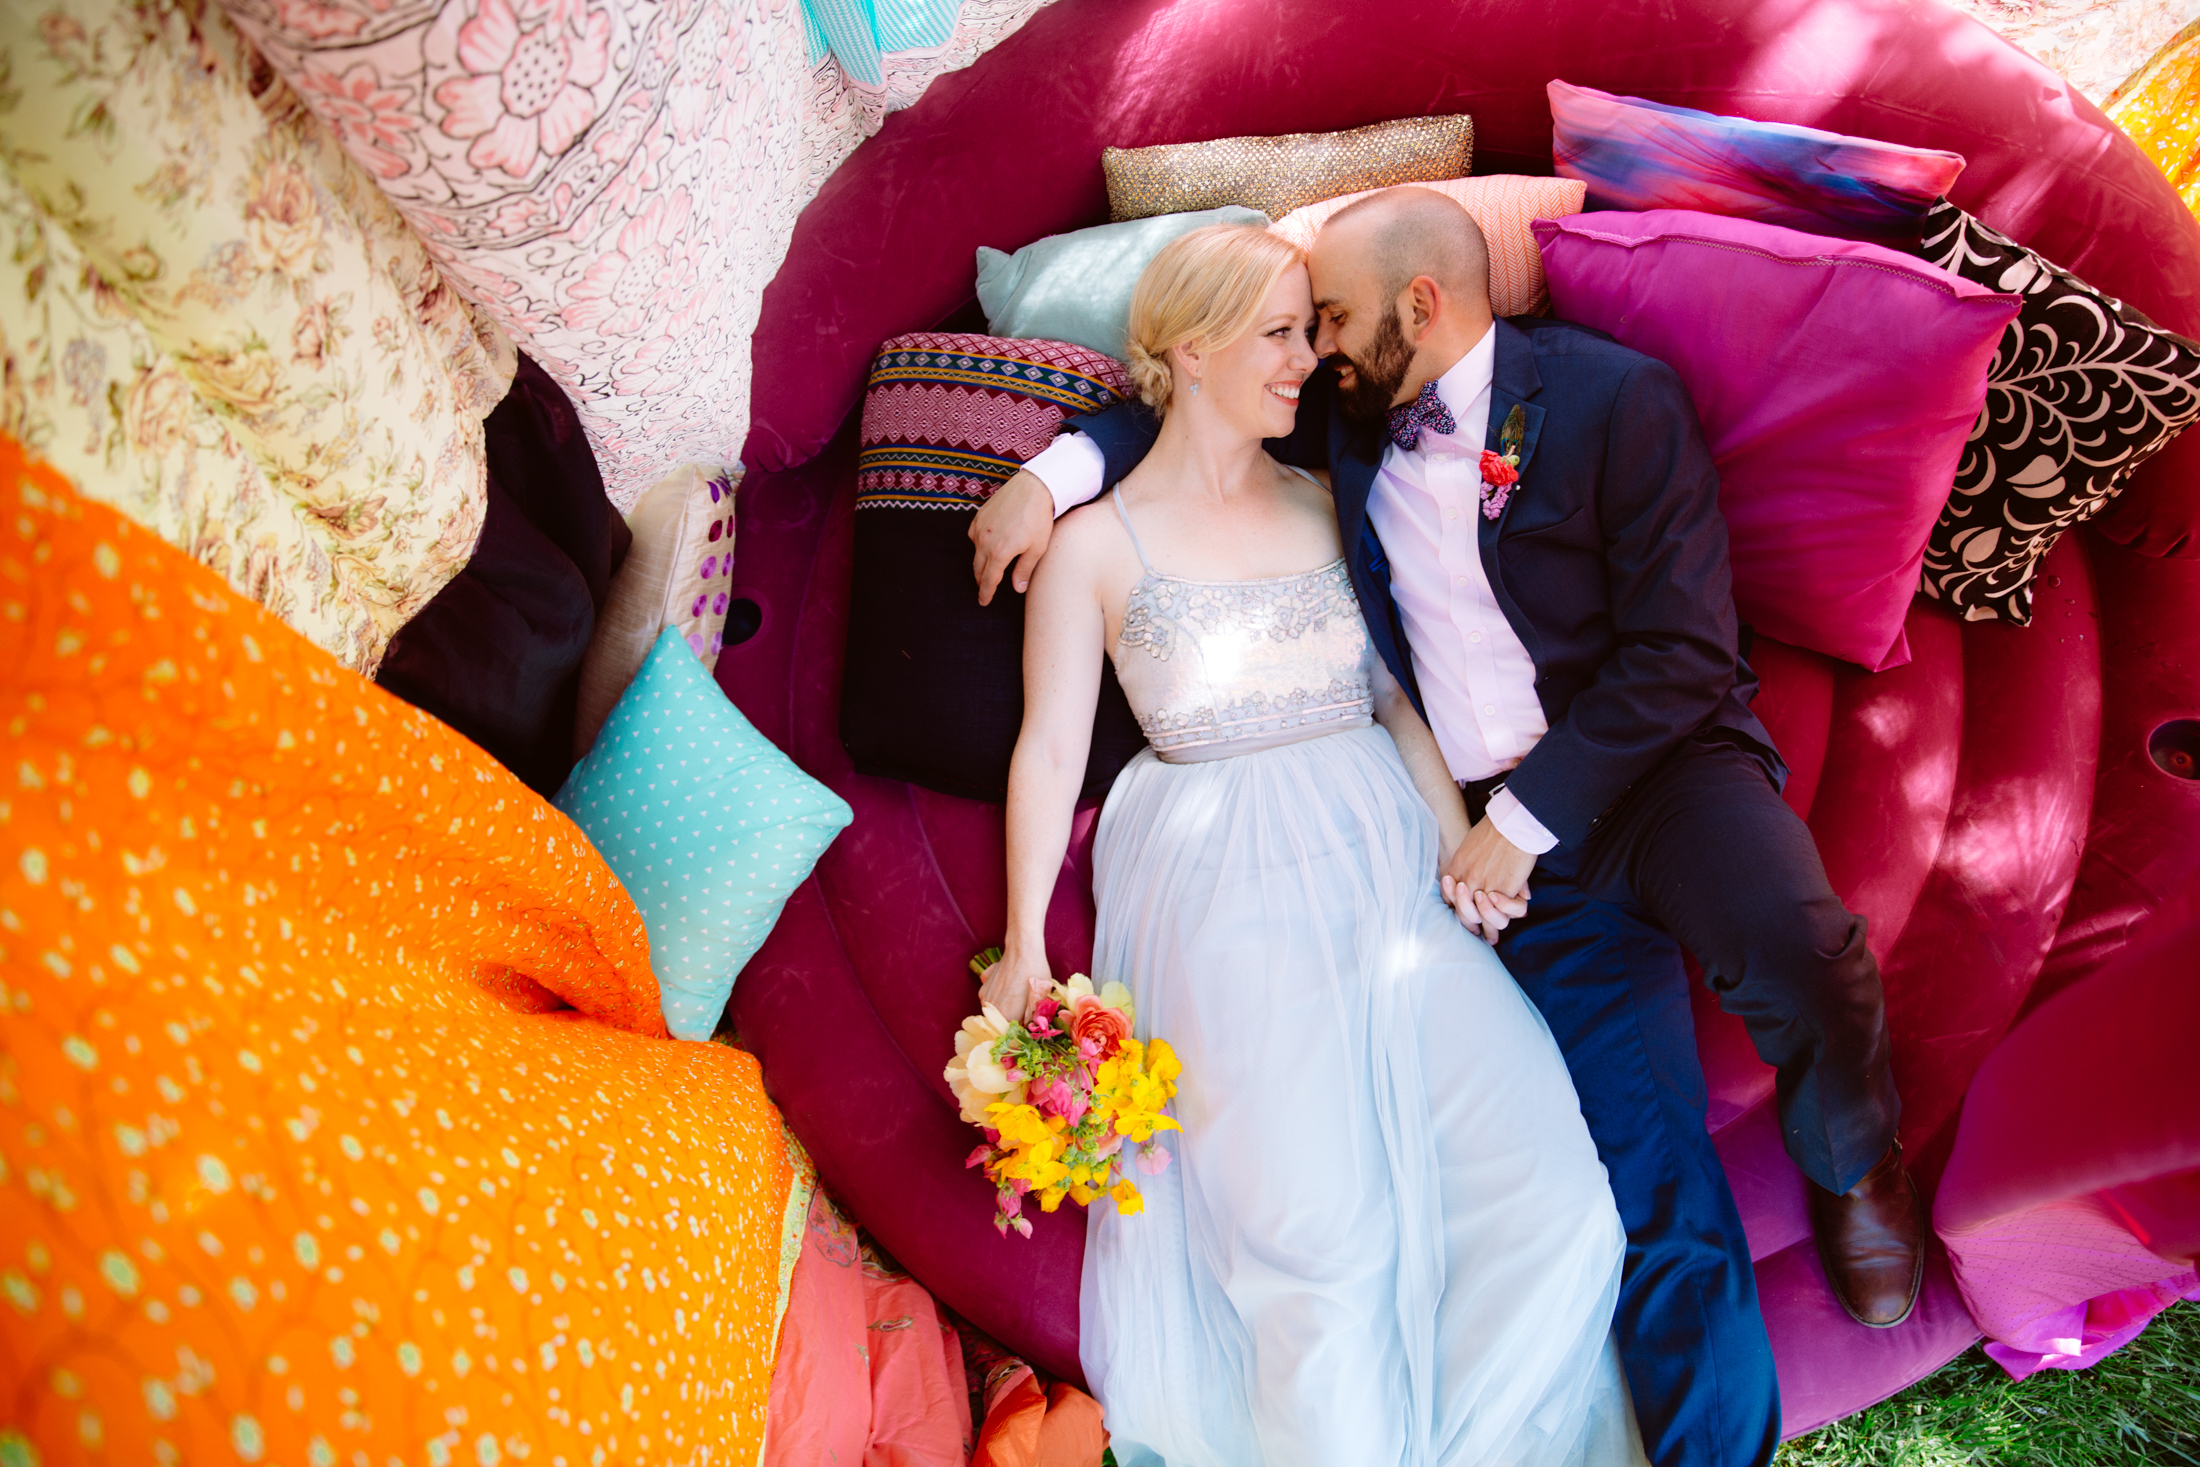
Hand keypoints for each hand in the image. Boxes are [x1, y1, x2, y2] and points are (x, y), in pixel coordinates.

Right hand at [970, 469, 1056, 605]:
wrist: (1034, 488)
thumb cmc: (1039, 519)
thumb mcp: (1037, 549)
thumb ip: (1024, 570)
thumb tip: (1018, 588)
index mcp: (999, 553)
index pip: (988, 580)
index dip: (986, 592)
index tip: (984, 601)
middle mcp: (985, 541)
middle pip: (978, 568)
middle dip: (981, 580)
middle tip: (985, 588)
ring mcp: (979, 527)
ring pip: (975, 552)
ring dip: (980, 563)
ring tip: (987, 569)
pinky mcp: (979, 516)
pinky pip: (974, 535)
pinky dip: (979, 544)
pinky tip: (987, 545)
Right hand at [978, 943, 1049, 1025]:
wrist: (1022, 951)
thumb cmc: (1036, 975)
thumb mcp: (1041, 1000)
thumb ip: (1033, 1019)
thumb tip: (1032, 1030)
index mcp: (1006, 1017)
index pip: (1012, 1033)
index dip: (1021, 1031)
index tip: (1029, 1025)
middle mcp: (991, 1010)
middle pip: (1002, 1023)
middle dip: (1012, 1020)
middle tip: (1025, 1010)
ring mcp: (984, 998)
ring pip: (995, 1010)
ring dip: (1004, 1008)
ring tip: (1017, 997)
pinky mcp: (982, 986)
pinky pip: (990, 998)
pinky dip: (998, 997)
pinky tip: (1009, 987)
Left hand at [1440, 818, 1535, 946]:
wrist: (1510, 824)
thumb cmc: (1492, 830)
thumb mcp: (1469, 847)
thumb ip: (1468, 864)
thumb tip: (1471, 877)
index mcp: (1455, 870)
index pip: (1449, 899)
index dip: (1459, 911)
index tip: (1467, 917)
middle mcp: (1466, 882)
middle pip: (1464, 915)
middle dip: (1474, 927)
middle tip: (1482, 935)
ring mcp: (1483, 888)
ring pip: (1485, 919)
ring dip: (1492, 926)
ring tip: (1495, 933)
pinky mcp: (1503, 891)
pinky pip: (1506, 913)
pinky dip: (1510, 913)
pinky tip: (1513, 911)